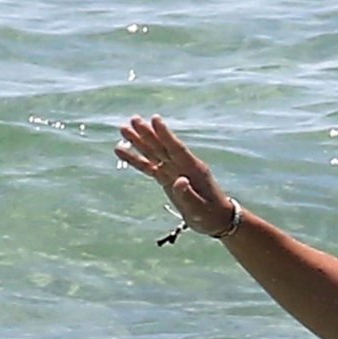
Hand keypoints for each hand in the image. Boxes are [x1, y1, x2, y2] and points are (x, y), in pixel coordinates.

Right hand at [115, 115, 234, 235]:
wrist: (216, 219)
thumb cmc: (210, 214)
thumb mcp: (199, 209)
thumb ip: (188, 195)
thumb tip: (179, 181)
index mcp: (193, 169)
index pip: (177, 149)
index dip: (166, 134)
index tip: (155, 119)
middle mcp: (182, 166)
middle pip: (162, 147)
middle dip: (148, 134)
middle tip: (134, 119)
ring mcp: (173, 171)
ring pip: (153, 153)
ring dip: (139, 142)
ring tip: (124, 129)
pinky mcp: (166, 179)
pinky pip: (148, 167)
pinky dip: (136, 159)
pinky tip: (121, 151)